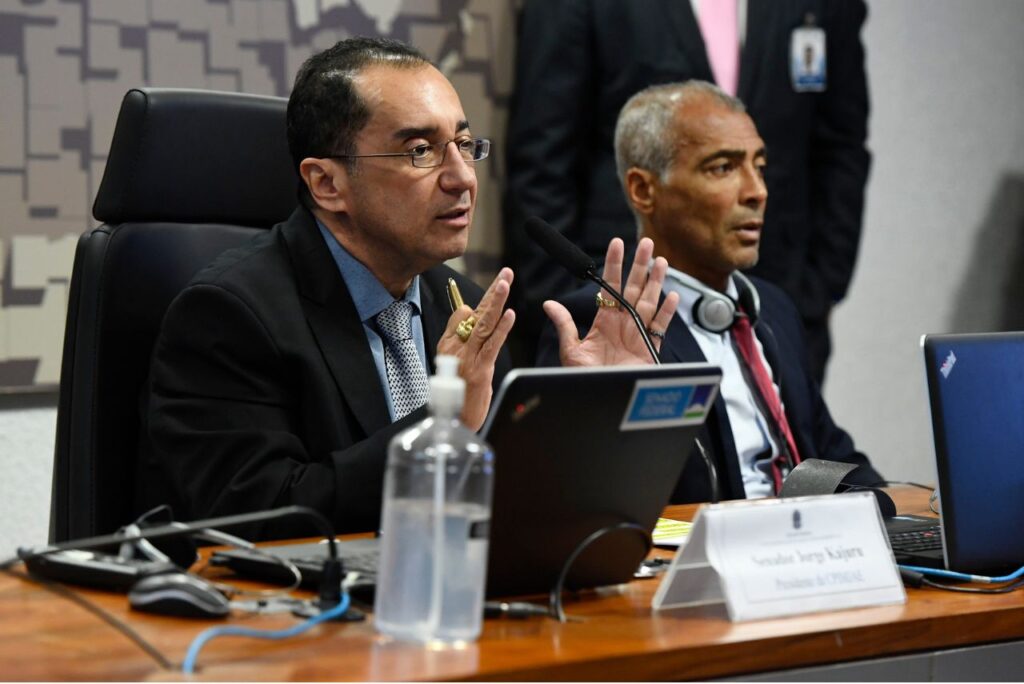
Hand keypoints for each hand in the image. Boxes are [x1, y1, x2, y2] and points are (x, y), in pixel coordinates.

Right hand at [436, 268, 515, 429]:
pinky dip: (501, 329)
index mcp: (452, 341)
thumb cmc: (459, 390)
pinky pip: (491, 345)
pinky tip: (509, 315)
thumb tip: (466, 312)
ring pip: (484, 324)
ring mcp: (468, 357)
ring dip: (495, 302)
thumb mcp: (454, 359)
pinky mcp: (479, 369)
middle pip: (477, 312)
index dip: (487, 298)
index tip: (501, 282)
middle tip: (506, 273)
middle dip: (494, 291)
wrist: (454, 418)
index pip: (469, 312)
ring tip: (505, 283)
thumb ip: (460, 335)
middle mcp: (458, 345)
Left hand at [543, 238, 677, 366]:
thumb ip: (564, 325)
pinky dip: (666, 313)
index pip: (609, 287)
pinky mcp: (650, 348)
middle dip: (640, 265)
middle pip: (633, 288)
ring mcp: (637, 333)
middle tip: (646, 243)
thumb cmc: (585, 379)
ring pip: (649, 301)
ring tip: (660, 261)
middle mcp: (623, 323)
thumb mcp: (571, 351)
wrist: (601, 401)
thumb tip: (549, 303)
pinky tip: (671, 296)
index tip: (616, 244)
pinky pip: (660, 327)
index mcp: (604, 321)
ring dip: (655, 281)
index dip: (613, 265)